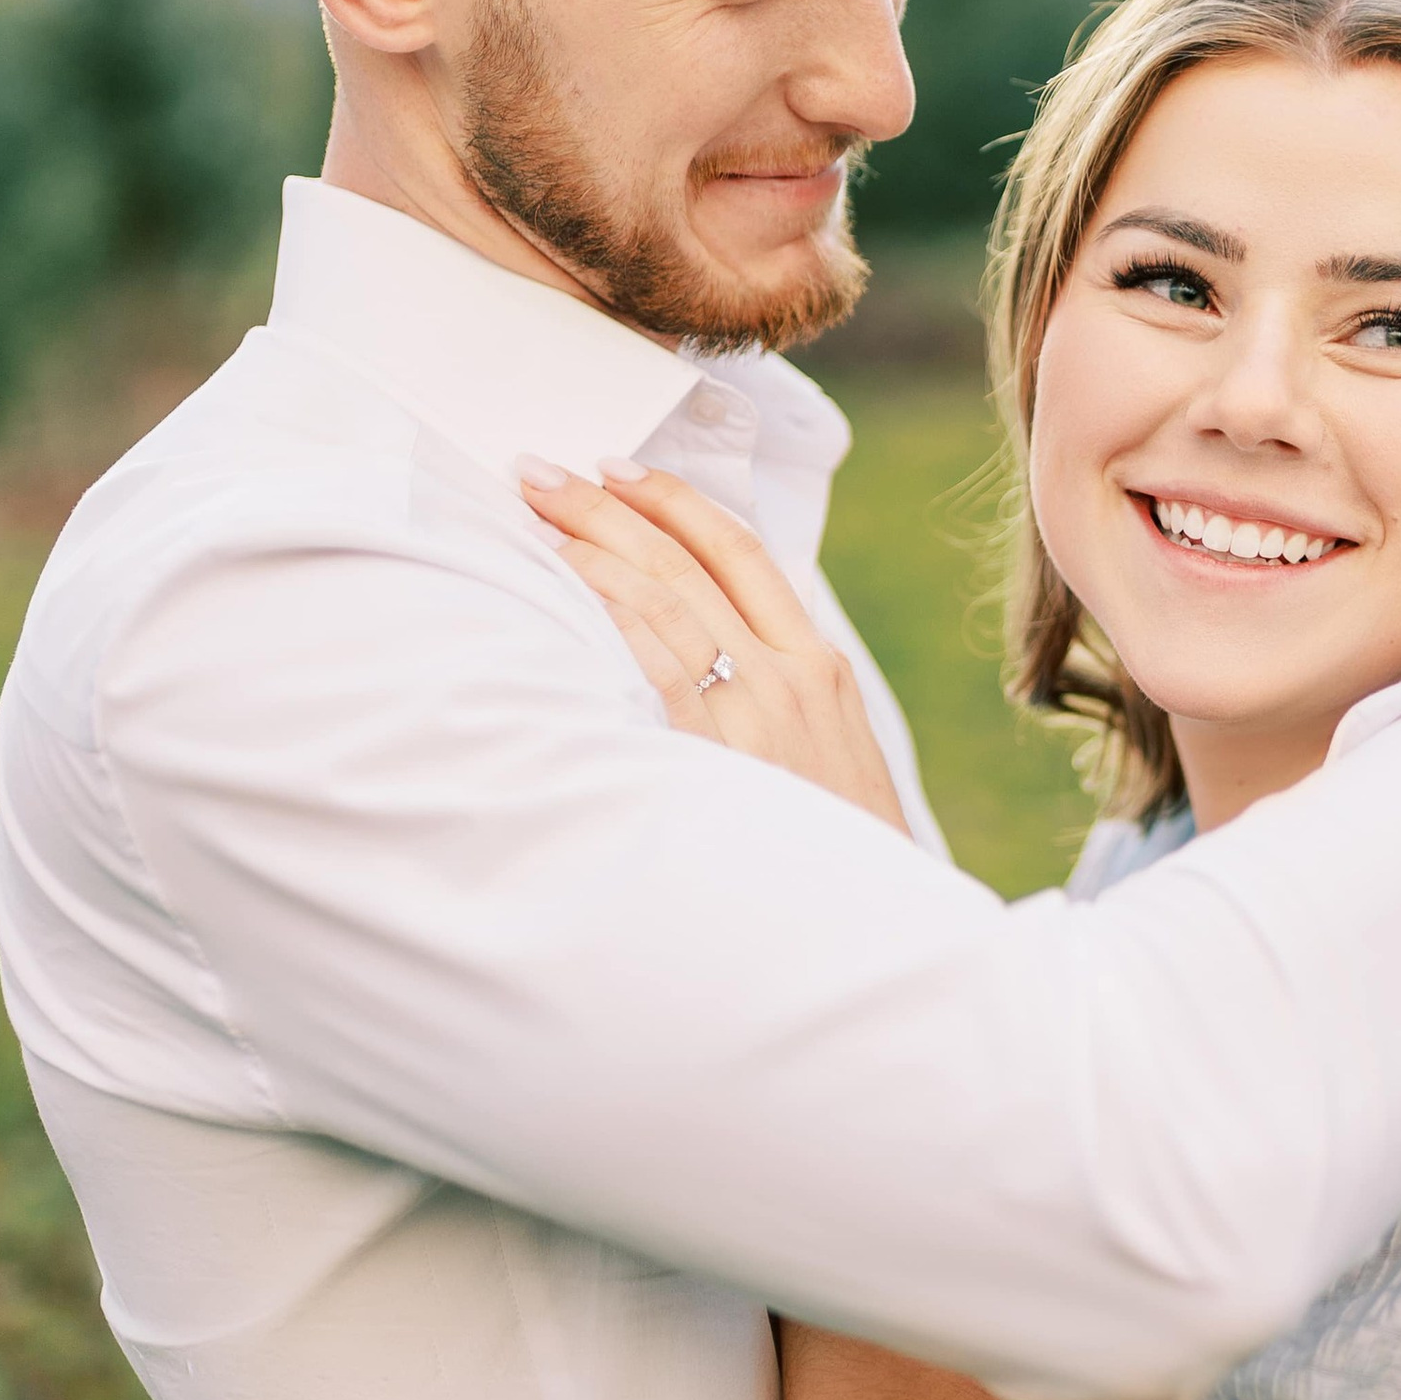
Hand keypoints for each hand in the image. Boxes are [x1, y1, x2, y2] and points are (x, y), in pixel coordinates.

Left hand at [517, 459, 912, 834]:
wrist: (868, 928)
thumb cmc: (837, 856)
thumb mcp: (831, 761)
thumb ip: (776, 703)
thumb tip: (701, 665)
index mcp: (820, 668)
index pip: (742, 552)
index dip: (675, 502)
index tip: (618, 471)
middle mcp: (789, 676)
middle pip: (686, 562)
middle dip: (607, 508)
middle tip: (540, 473)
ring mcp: (754, 713)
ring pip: (661, 600)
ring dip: (588, 548)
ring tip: (531, 515)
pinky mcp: (717, 754)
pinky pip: (651, 662)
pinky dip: (604, 613)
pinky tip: (559, 586)